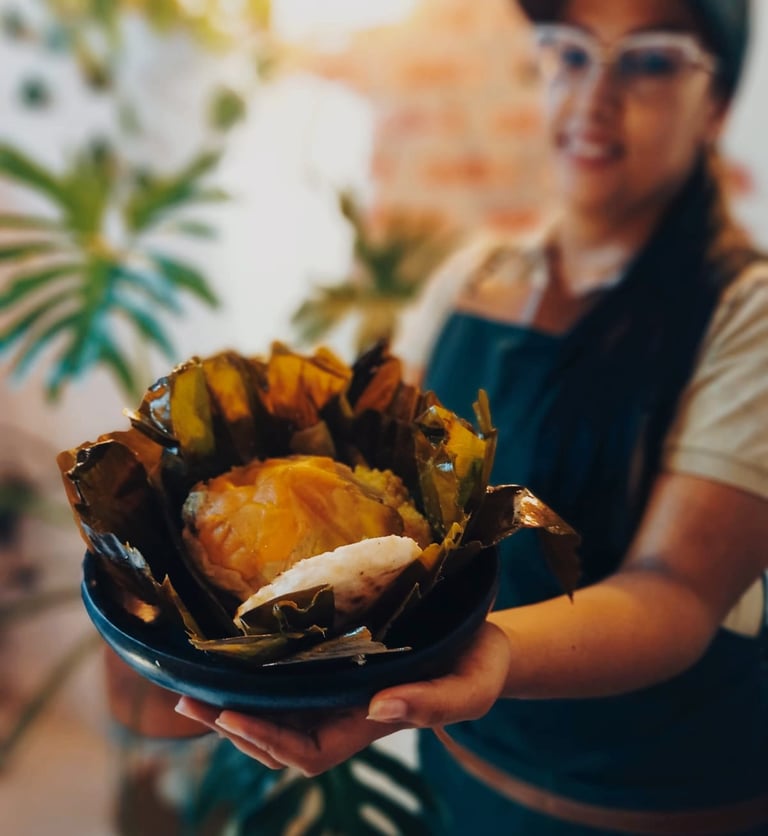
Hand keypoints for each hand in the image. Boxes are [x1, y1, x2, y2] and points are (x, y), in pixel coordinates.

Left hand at [174, 621, 511, 775]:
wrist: (480, 638)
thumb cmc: (479, 666)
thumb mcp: (469, 690)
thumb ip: (431, 705)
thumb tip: (378, 711)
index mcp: (368, 726)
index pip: (308, 751)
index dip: (268, 740)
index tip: (232, 715)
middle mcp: (344, 712)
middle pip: (278, 737)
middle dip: (232, 726)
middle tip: (188, 701)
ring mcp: (337, 689)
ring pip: (276, 712)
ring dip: (233, 706)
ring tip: (191, 691)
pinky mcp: (336, 661)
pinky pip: (287, 681)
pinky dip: (256, 679)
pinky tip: (231, 664)